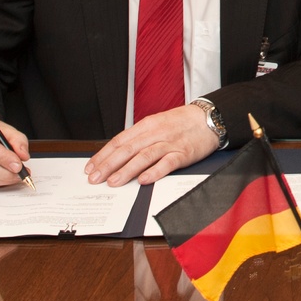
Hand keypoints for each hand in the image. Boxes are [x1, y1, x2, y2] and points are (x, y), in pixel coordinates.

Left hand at [84, 104, 218, 186]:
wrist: (209, 118)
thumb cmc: (183, 122)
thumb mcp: (157, 123)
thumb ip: (140, 137)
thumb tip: (120, 153)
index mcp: (146, 125)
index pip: (119, 141)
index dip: (103, 155)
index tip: (91, 167)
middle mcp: (155, 133)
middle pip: (127, 149)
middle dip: (108, 165)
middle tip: (95, 178)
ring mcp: (169, 143)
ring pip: (143, 156)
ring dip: (126, 170)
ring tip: (113, 182)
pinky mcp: (183, 153)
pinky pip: (166, 163)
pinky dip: (154, 171)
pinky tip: (143, 180)